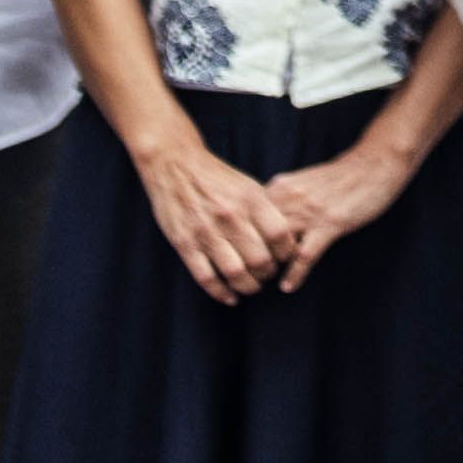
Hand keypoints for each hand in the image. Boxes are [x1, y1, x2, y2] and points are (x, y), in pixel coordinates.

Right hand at [129, 127, 293, 303]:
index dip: (287, 252)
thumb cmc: (216, 177)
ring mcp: (207, 232)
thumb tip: (284, 238)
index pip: (280, 235)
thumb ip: (265, 210)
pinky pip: (206, 278)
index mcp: (251, 199)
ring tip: (251, 286)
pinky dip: (221, 293)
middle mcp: (231, 217)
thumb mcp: (247, 185)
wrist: (175, 165)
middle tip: (267, 275)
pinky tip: (230, 297)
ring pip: (236, 274)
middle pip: (261, 259)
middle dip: (268, 274)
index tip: (285, 258)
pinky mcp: (185, 244)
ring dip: (248, 287)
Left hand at [254, 135, 425, 289]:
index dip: (241, 240)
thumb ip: (281, 200)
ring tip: (263, 283)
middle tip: (247, 276)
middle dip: (250, 258)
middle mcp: (289, 199)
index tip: (238, 256)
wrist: (375, 163)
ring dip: (269, 269)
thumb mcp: (302, 182)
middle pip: (256, 236)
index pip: (247, 220)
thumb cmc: (340, 176)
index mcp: (280, 188)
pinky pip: (304, 256)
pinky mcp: (330, 224)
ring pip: (277, 248)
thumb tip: (262, 222)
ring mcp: (309, 212)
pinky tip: (288, 286)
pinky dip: (294, 275)